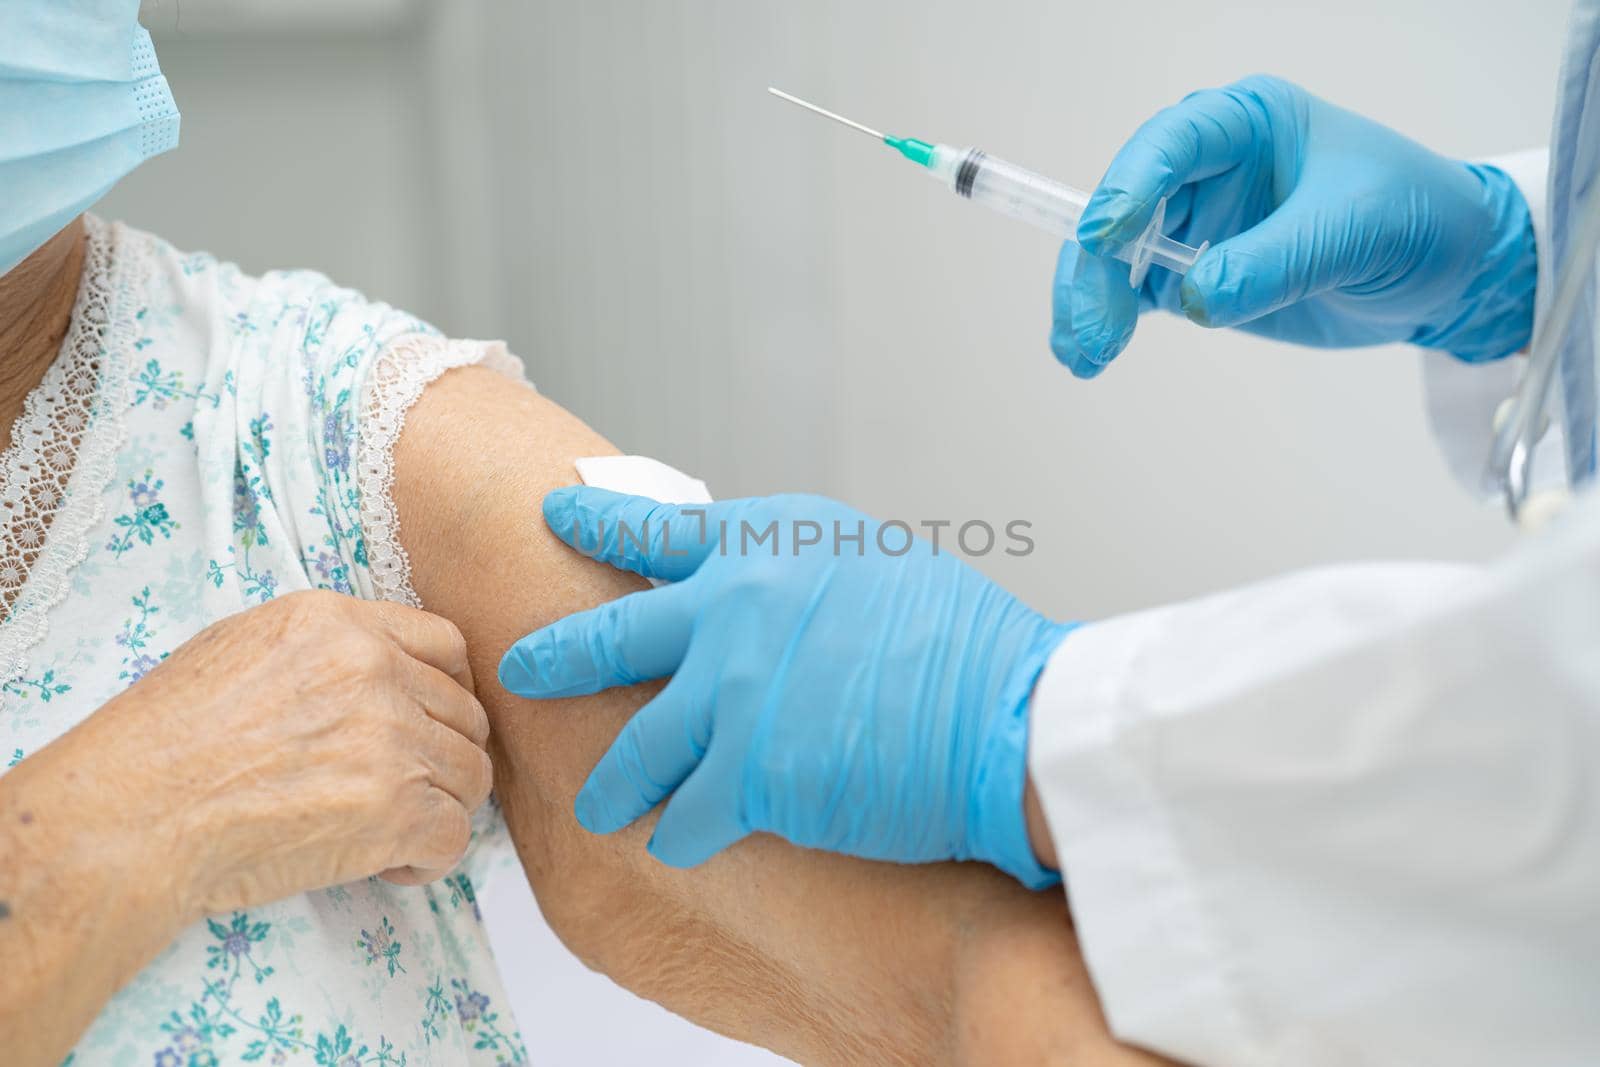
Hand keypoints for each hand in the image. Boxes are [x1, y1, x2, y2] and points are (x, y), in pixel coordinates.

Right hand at [65, 590, 492, 917]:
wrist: (134, 814)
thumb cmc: (163, 741)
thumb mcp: (239, 648)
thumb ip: (320, 652)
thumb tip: (369, 679)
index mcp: (338, 626)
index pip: (444, 645)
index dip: (450, 687)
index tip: (438, 718)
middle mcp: (375, 674)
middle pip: (465, 715)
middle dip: (445, 754)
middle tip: (409, 787)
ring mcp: (392, 742)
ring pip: (470, 775)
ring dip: (441, 805)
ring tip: (392, 830)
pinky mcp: (396, 811)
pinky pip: (454, 835)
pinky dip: (431, 857)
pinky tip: (391, 865)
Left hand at [498, 488, 1073, 888]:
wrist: (1011, 718)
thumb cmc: (966, 642)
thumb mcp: (873, 564)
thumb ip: (794, 577)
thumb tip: (758, 599)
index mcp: (768, 543)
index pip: (656, 532)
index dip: (597, 523)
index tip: (556, 517)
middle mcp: (731, 608)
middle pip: (612, 636)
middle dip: (555, 657)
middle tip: (520, 669)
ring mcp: (730, 693)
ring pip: (635, 746)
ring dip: (613, 782)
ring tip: (597, 805)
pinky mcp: (745, 774)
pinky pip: (684, 814)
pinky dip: (678, 834)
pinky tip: (673, 845)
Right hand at [1052, 74, 1535, 377]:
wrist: (1448, 274)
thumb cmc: (1418, 219)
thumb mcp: (1356, 230)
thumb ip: (1275, 261)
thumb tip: (1196, 300)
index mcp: (1247, 124)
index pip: (1171, 144)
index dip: (1130, 186)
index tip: (1106, 238)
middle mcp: (1207, 168)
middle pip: (1124, 208)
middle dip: (1098, 266)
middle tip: (1093, 328)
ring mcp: (1195, 224)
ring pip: (1114, 257)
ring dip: (1089, 302)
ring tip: (1086, 355)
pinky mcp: (1192, 275)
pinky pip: (1132, 295)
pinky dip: (1106, 324)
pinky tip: (1088, 357)